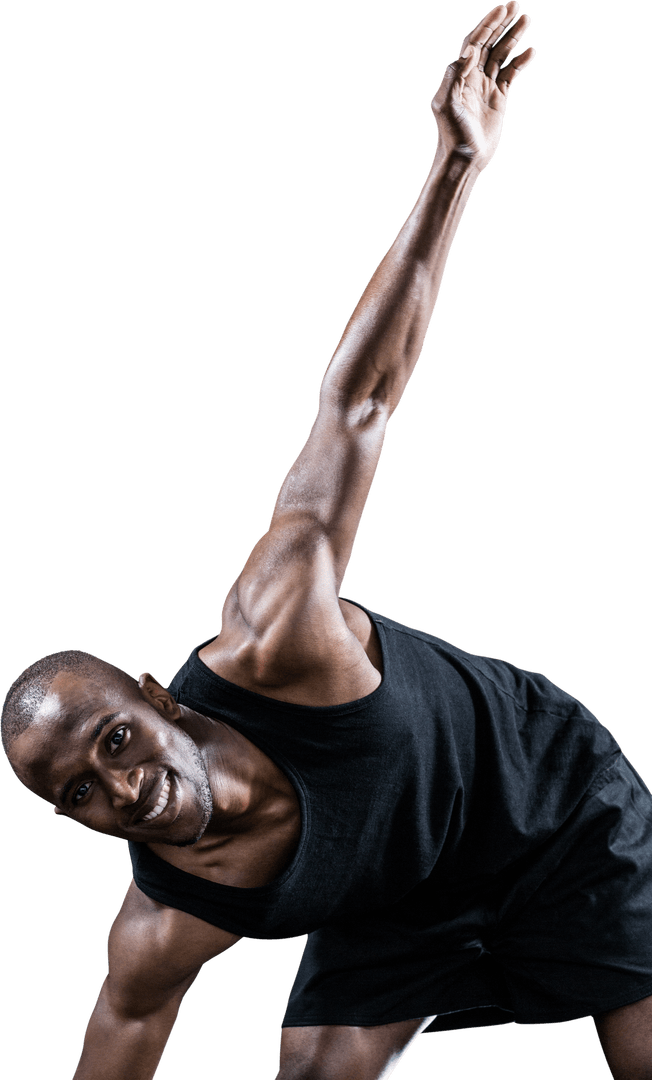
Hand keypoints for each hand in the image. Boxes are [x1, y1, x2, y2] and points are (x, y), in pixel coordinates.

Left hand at [431, 2, 534, 171]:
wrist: (464, 158)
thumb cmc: (452, 134)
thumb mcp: (446, 104)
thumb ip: (454, 75)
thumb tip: (469, 51)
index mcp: (460, 75)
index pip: (474, 42)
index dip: (487, 25)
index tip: (501, 11)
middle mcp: (472, 77)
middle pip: (488, 42)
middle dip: (501, 23)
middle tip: (515, 5)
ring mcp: (486, 87)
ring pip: (500, 55)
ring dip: (512, 37)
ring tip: (525, 19)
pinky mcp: (498, 99)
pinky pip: (510, 74)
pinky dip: (520, 62)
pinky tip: (530, 52)